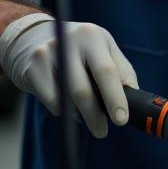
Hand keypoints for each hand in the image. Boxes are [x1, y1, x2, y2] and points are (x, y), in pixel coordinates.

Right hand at [0, 13, 137, 137]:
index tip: (121, 120)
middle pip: (83, 89)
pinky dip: (63, 111)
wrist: (32, 37)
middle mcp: (69, 43)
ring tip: (89, 119)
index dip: (116, 98)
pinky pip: (51, 101)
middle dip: (96, 116)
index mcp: (93, 36)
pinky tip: (69, 107)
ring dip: (80, 116)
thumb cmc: (79, 49)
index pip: (107, 72)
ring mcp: (46, 55)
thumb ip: (121, 71)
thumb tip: (135, 100)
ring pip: (66, 98)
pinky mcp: (31, 70)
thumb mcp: (102, 50)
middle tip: (102, 131)